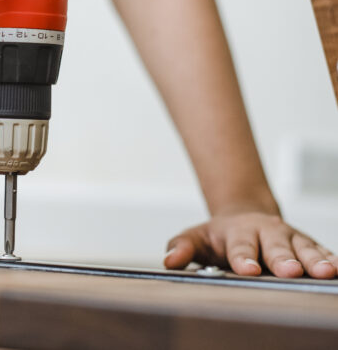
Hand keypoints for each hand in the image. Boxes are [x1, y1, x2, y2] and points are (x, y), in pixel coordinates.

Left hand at [164, 211, 336, 278]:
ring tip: (325, 272)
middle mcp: (266, 233)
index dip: (243, 258)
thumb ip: (182, 248)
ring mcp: (289, 238)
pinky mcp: (308, 246)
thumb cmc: (219, 235)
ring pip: (303, 248)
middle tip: (288, 271)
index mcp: (237, 233)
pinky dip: (330, 259)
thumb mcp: (195, 238)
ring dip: (314, 260)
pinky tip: (337, 269)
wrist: (244, 217)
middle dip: (282, 259)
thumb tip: (169, 262)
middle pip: (274, 247)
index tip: (247, 270)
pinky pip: (322, 251)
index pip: (239, 247)